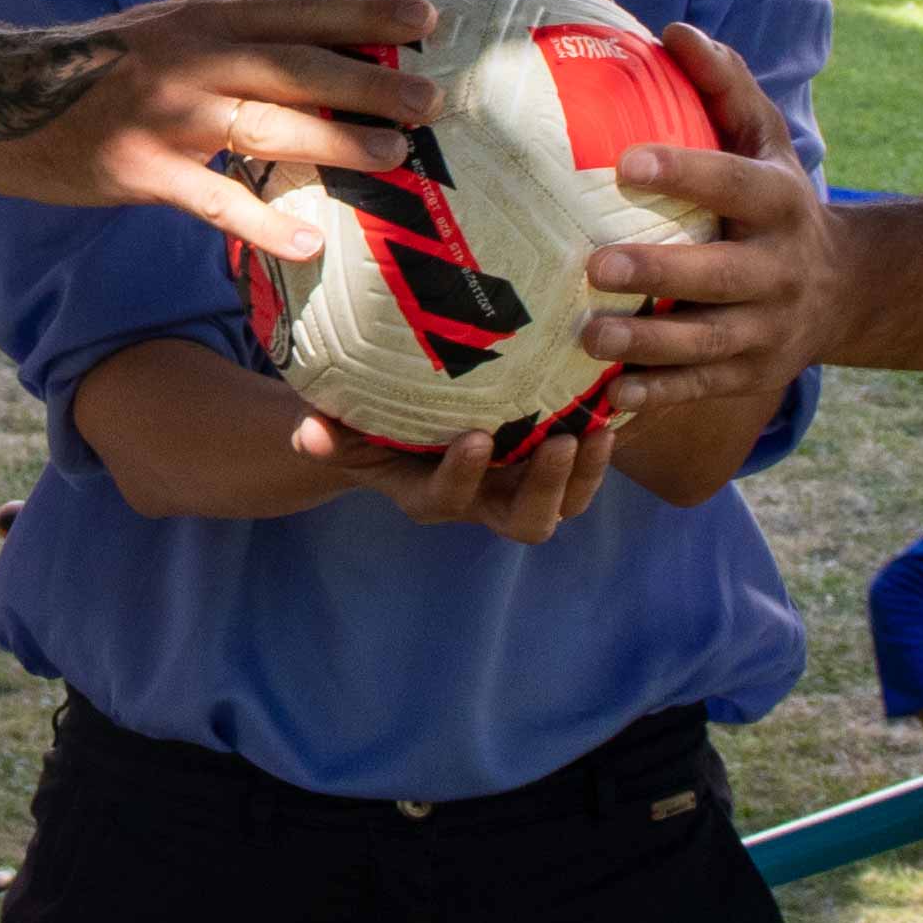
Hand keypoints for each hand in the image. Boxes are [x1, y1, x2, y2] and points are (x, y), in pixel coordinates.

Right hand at [0, 0, 430, 253]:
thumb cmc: (100, 63)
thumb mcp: (173, 25)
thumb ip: (249, 18)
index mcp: (205, 19)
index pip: (300, 10)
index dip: (366, 11)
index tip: (430, 18)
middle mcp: (192, 58)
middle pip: (295, 64)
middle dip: (368, 79)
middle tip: (434, 99)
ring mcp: (165, 114)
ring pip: (263, 125)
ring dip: (332, 140)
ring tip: (394, 159)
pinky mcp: (137, 169)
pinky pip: (210, 199)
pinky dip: (259, 221)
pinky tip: (305, 243)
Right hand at [296, 400, 612, 544]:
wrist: (402, 422)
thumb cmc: (370, 425)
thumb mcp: (346, 430)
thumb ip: (330, 434)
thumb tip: (308, 434)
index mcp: (433, 496)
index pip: (449, 500)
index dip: (462, 476)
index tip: (475, 436)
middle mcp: (484, 502)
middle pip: (527, 522)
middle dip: (548, 487)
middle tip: (562, 440)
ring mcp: (521, 486)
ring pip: (566, 503)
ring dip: (587, 473)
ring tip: (600, 428)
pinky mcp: (550, 463)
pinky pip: (585, 469)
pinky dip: (602, 446)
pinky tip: (614, 401)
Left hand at [568, 23, 829, 400]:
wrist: (844, 289)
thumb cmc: (775, 195)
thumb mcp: (764, 137)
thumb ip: (724, 84)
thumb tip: (672, 30)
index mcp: (780, 202)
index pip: (735, 184)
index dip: (685, 172)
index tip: (625, 162)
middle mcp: (781, 268)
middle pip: (722, 273)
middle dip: (661, 271)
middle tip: (594, 263)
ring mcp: (769, 328)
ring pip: (709, 341)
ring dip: (648, 343)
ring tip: (587, 336)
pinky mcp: (751, 374)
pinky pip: (702, 387)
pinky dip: (659, 394)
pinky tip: (609, 398)